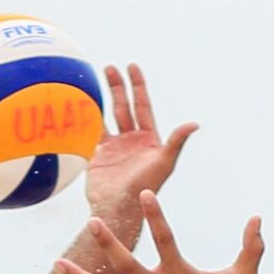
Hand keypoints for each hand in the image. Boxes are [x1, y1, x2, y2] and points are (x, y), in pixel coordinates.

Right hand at [83, 65, 197, 225]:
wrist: (119, 207)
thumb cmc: (145, 187)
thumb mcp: (164, 162)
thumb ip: (177, 141)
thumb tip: (195, 124)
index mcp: (148, 138)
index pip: (142, 105)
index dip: (138, 85)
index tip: (132, 66)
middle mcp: (132, 140)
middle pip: (124, 106)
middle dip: (118, 86)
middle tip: (109, 67)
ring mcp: (114, 146)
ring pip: (107, 116)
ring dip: (101, 99)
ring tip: (91, 80)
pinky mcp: (98, 154)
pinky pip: (91, 131)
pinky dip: (85, 119)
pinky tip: (78, 105)